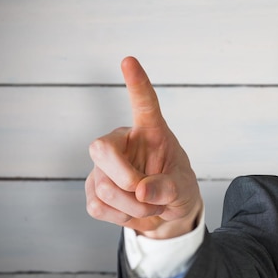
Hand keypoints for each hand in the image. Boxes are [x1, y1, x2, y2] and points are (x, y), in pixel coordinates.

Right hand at [85, 57, 201, 238]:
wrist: (166, 213)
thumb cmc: (177, 188)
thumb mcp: (184, 188)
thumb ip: (169, 187)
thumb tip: (141, 189)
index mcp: (150, 132)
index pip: (144, 103)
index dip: (137, 83)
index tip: (129, 60)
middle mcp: (122, 143)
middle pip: (100, 149)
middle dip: (124, 178)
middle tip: (145, 191)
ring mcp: (103, 167)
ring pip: (104, 187)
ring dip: (133, 206)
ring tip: (151, 204)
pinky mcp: (93, 190)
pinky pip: (98, 206)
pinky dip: (121, 217)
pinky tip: (133, 211)